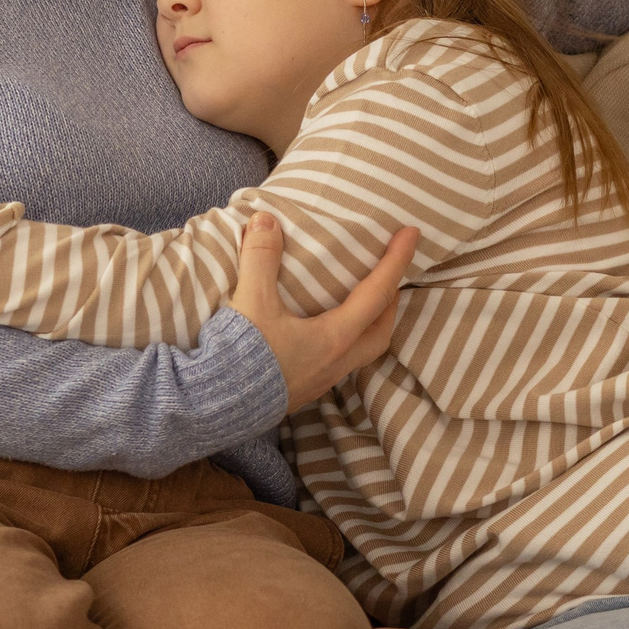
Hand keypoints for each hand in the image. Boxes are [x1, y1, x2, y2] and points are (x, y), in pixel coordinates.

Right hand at [228, 212, 417, 411]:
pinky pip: (338, 361)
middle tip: (389, 276)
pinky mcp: (303, 389)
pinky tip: (322, 329)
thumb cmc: (242, 356)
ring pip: (361, 351)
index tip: (412, 234)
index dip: (396, 261)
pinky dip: (343, 339)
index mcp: (335, 337)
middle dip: (391, 301)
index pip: (377, 294)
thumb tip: (265, 220)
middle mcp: (336, 362)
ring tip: (360, 302)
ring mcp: (321, 379)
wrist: (217, 408)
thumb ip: (260, 257)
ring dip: (368, 324)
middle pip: (381, 332)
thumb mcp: (251, 301)